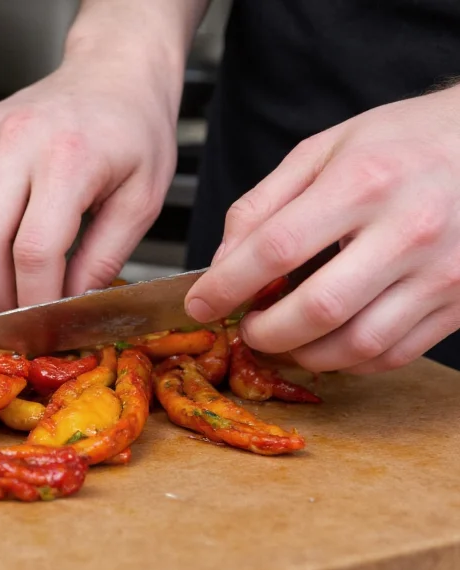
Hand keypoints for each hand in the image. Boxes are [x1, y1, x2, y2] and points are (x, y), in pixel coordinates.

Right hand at [0, 49, 179, 313]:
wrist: (112, 73)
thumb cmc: (134, 132)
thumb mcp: (143, 199)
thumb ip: (105, 257)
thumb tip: (67, 305)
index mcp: (69, 158)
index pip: (34, 251)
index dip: (35, 300)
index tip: (46, 323)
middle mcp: (16, 142)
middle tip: (17, 318)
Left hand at [184, 84, 459, 374]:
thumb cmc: (404, 141)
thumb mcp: (323, 150)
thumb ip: (263, 205)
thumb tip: (223, 264)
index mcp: (363, 182)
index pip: (276, 249)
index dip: (227, 286)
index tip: (201, 304)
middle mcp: (408, 230)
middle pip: (316, 310)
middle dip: (264, 332)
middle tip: (246, 328)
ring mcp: (442, 272)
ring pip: (356, 345)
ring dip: (304, 354)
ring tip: (283, 337)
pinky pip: (394, 354)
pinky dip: (349, 359)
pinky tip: (330, 341)